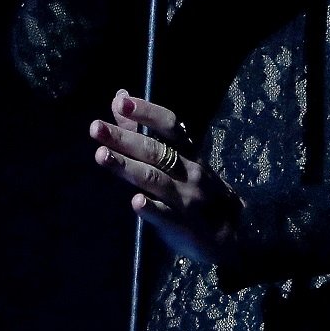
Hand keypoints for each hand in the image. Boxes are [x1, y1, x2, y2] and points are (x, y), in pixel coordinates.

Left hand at [91, 90, 240, 264]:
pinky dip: (152, 208)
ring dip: (128, 166)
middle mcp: (189, 171)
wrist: (233, 231)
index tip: (122, 102)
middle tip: (96, 128)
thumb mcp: (178, 160)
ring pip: (154, 179)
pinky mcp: (182, 226)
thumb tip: (120, 98)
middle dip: (124, 138)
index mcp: (188, 153)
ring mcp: (186, 198)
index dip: (147, 113)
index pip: (169, 126)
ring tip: (101, 155)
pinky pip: (166, 215)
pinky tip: (136, 202)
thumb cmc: (196, 190)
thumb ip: (144, 131)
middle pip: (155, 150)